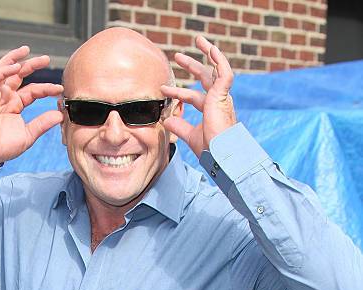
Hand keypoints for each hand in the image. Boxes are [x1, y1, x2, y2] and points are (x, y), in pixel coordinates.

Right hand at [0, 45, 63, 174]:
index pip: (33, 91)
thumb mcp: (28, 135)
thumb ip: (42, 124)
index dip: (46, 89)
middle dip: (32, 65)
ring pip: (4, 70)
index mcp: (16, 105)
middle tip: (46, 58)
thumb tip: (60, 115)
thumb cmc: (4, 147)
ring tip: (26, 50)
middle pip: (19, 75)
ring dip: (15, 59)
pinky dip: (4, 70)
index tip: (59, 89)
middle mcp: (6, 97)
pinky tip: (16, 67)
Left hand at [160, 35, 236, 158]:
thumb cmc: (211, 148)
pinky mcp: (223, 95)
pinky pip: (224, 72)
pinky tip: (212, 48)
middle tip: (177, 56)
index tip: (163, 90)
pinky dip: (219, 60)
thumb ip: (179, 126)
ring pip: (215, 70)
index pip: (193, 96)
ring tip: (198, 39)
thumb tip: (166, 120)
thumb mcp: (190, 135)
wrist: (221, 153)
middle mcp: (218, 101)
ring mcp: (221, 97)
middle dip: (191, 66)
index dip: (178, 93)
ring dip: (207, 53)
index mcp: (211, 110)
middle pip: (204, 78)